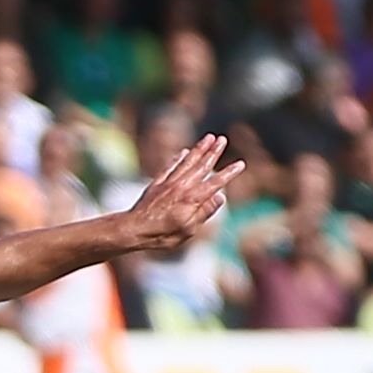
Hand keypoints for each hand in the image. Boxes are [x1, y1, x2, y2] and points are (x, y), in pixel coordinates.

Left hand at [120, 135, 245, 252]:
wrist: (132, 229)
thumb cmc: (161, 235)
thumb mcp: (188, 230)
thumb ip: (204, 212)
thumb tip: (220, 197)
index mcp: (192, 199)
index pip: (216, 183)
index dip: (229, 173)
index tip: (240, 163)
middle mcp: (181, 187)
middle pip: (201, 166)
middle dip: (214, 152)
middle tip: (223, 139)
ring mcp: (168, 183)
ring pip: (187, 162)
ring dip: (199, 149)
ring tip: (209, 137)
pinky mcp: (157, 184)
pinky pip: (169, 167)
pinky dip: (177, 158)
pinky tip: (183, 152)